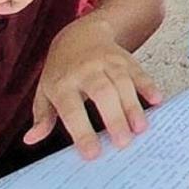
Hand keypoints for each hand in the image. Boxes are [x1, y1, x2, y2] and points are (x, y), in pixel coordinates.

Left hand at [27, 19, 160, 160]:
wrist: (79, 34)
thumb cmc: (62, 70)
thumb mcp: (45, 91)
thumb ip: (42, 116)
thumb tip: (31, 139)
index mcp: (63, 83)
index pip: (71, 109)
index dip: (81, 131)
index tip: (92, 154)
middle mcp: (86, 70)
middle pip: (102, 93)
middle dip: (114, 118)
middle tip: (124, 143)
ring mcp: (108, 62)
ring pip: (123, 82)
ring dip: (133, 106)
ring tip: (140, 129)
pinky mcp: (125, 59)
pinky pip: (138, 72)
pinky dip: (148, 86)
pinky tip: (157, 100)